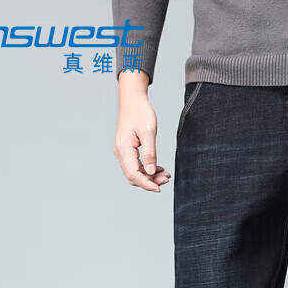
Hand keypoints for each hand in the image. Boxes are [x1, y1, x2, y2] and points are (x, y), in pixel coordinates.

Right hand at [114, 71, 170, 191]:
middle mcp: (121, 153)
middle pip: (134, 176)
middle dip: (150, 181)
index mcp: (124, 149)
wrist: (133, 99)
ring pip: (136, 172)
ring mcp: (123, 152)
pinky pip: (137, 166)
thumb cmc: (140, 112)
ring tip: (165, 174)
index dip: (146, 184)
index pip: (134, 175)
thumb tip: (150, 172)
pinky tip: (159, 168)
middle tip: (166, 179)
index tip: (159, 188)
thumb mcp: (148, 132)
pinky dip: (148, 169)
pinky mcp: (128, 150)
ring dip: (150, 176)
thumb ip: (150, 153)